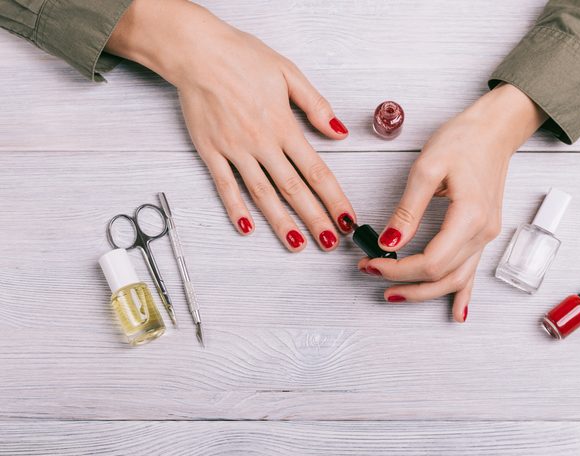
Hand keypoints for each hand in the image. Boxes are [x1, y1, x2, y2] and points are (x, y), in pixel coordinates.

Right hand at [106, 0, 354, 251]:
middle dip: (315, 219)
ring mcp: (235, 150)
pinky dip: (235, 208)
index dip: (334, 198)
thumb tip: (339, 133)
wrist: (197, 51)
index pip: (316, 171)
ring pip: (262, 194)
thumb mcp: (288, 73)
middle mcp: (261, 142)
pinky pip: (225, 186)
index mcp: (284, 125)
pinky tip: (247, 228)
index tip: (347, 218)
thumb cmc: (241, 57)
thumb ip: (316, 106)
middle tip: (330, 242)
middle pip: (294, 189)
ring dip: (281, 222)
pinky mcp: (210, 151)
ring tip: (297, 244)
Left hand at [358, 84, 546, 321]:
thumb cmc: (464, 140)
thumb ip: (408, 210)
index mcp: (470, 217)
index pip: (430, 261)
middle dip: (405, 282)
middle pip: (442, 276)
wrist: (494, 130)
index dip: (397, 268)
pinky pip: (472, 271)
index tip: (371, 261)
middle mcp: (482, 232)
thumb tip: (390, 242)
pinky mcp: (483, 233)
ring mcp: (486, 235)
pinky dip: (461, 292)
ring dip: (425, 291)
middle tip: (372, 275)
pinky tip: (457, 311)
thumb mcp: (427, 167)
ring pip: (456, 278)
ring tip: (395, 294)